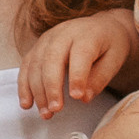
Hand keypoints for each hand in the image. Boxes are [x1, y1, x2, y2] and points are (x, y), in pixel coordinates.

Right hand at [20, 10, 138, 113]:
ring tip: (45, 113)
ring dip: (37, 90)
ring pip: (36, 63)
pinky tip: (27, 103)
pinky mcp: (38, 46)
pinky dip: (24, 86)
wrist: (102, 26)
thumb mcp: (115, 60)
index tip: (77, 97)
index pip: (80, 54)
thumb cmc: (109, 45)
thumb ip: (100, 78)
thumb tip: (84, 98)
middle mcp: (63, 33)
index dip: (77, 76)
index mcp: (87, 35)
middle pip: (51, 59)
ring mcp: (47, 38)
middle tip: (55, 109)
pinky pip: (26, 65)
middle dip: (51, 87)